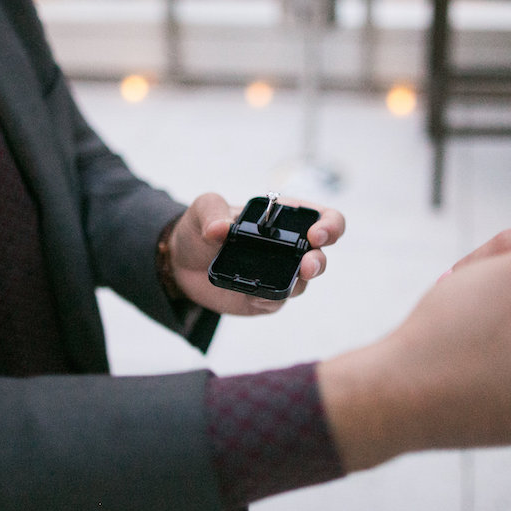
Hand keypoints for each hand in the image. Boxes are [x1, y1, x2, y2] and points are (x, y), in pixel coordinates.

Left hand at [168, 192, 345, 315]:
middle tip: (307, 265)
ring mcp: (279, 274)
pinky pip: (277, 301)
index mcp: (284, 219)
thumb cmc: (200, 229)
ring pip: (303, 282)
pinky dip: (272, 298)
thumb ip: (212, 210)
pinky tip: (257, 295)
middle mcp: (288, 247)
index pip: (322, 218)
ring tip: (285, 282)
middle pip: (321, 255)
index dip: (329, 224)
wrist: (181, 263)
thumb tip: (220, 228)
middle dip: (319, 261)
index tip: (316, 234)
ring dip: (299, 282)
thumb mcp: (203, 209)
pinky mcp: (266, 297)